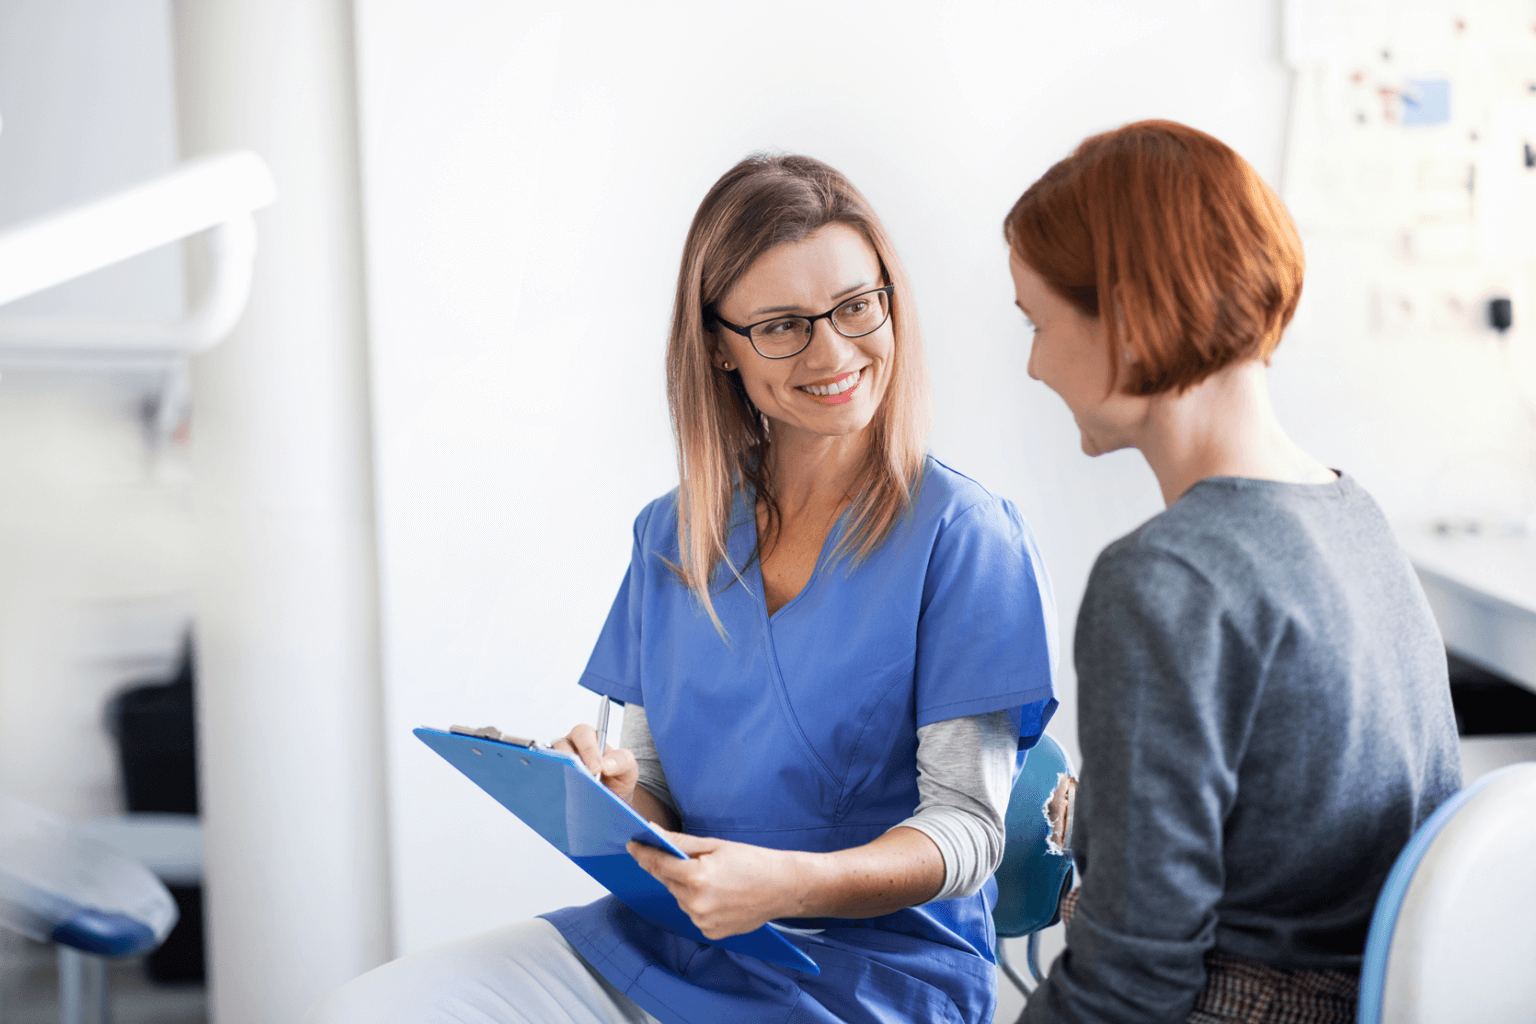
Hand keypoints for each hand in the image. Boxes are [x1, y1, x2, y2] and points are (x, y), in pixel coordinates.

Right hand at [552, 723, 637, 804]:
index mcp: (590, 739)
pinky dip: (554, 783)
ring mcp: (560, 762)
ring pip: (552, 760)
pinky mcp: (553, 778)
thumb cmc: (616, 778)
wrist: (610, 800)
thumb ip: (621, 761)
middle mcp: (571, 747)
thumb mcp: (628, 768)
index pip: (583, 734)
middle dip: (573, 759)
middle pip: (562, 744)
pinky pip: (547, 776)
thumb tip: (606, 765)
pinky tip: (565, 793)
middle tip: (586, 776)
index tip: (597, 767)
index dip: (588, 749)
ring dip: (562, 771)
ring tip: (574, 785)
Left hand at [627, 830, 807, 938]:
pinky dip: (700, 903)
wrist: (784, 888)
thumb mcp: (715, 845)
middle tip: (697, 862)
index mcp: (697, 877)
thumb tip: (653, 833)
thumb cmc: (753, 861)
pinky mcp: (711, 932)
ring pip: (681, 899)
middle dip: (674, 870)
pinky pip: (694, 914)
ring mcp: (703, 921)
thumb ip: (680, 842)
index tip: (633, 846)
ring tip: (716, 880)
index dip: (643, 854)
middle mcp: (696, 903)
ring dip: (688, 888)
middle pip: (669, 882)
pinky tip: (721, 896)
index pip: (658, 864)